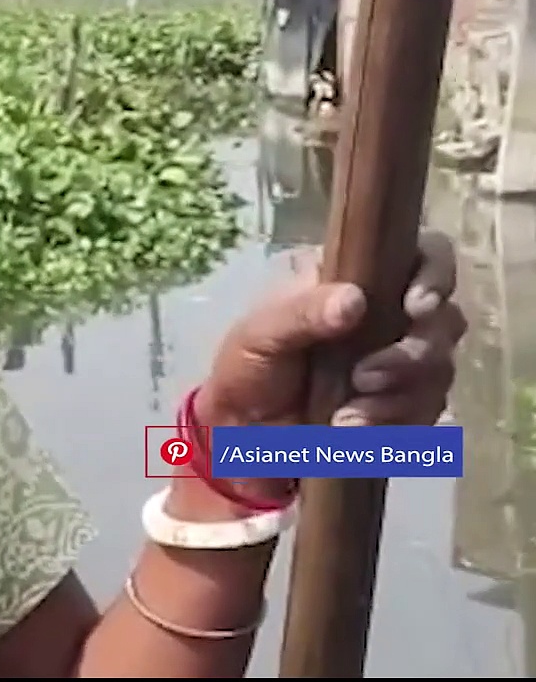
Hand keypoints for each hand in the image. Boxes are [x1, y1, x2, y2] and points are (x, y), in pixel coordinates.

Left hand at [195, 230, 466, 429]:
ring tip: (346, 418)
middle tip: (364, 377)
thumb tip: (355, 299)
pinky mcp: (405, 405)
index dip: (434, 275)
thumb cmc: (247, 366)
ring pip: (439, 370)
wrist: (242, 431)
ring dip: (399, 397)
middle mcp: (390, 315)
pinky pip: (427, 412)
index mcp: (357, 279)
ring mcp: (403, 361)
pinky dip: (395, 424)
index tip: (415, 307)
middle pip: (444, 320)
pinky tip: (355, 431)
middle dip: (412, 353)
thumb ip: (301, 312)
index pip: (424, 255)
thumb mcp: (260, 333)